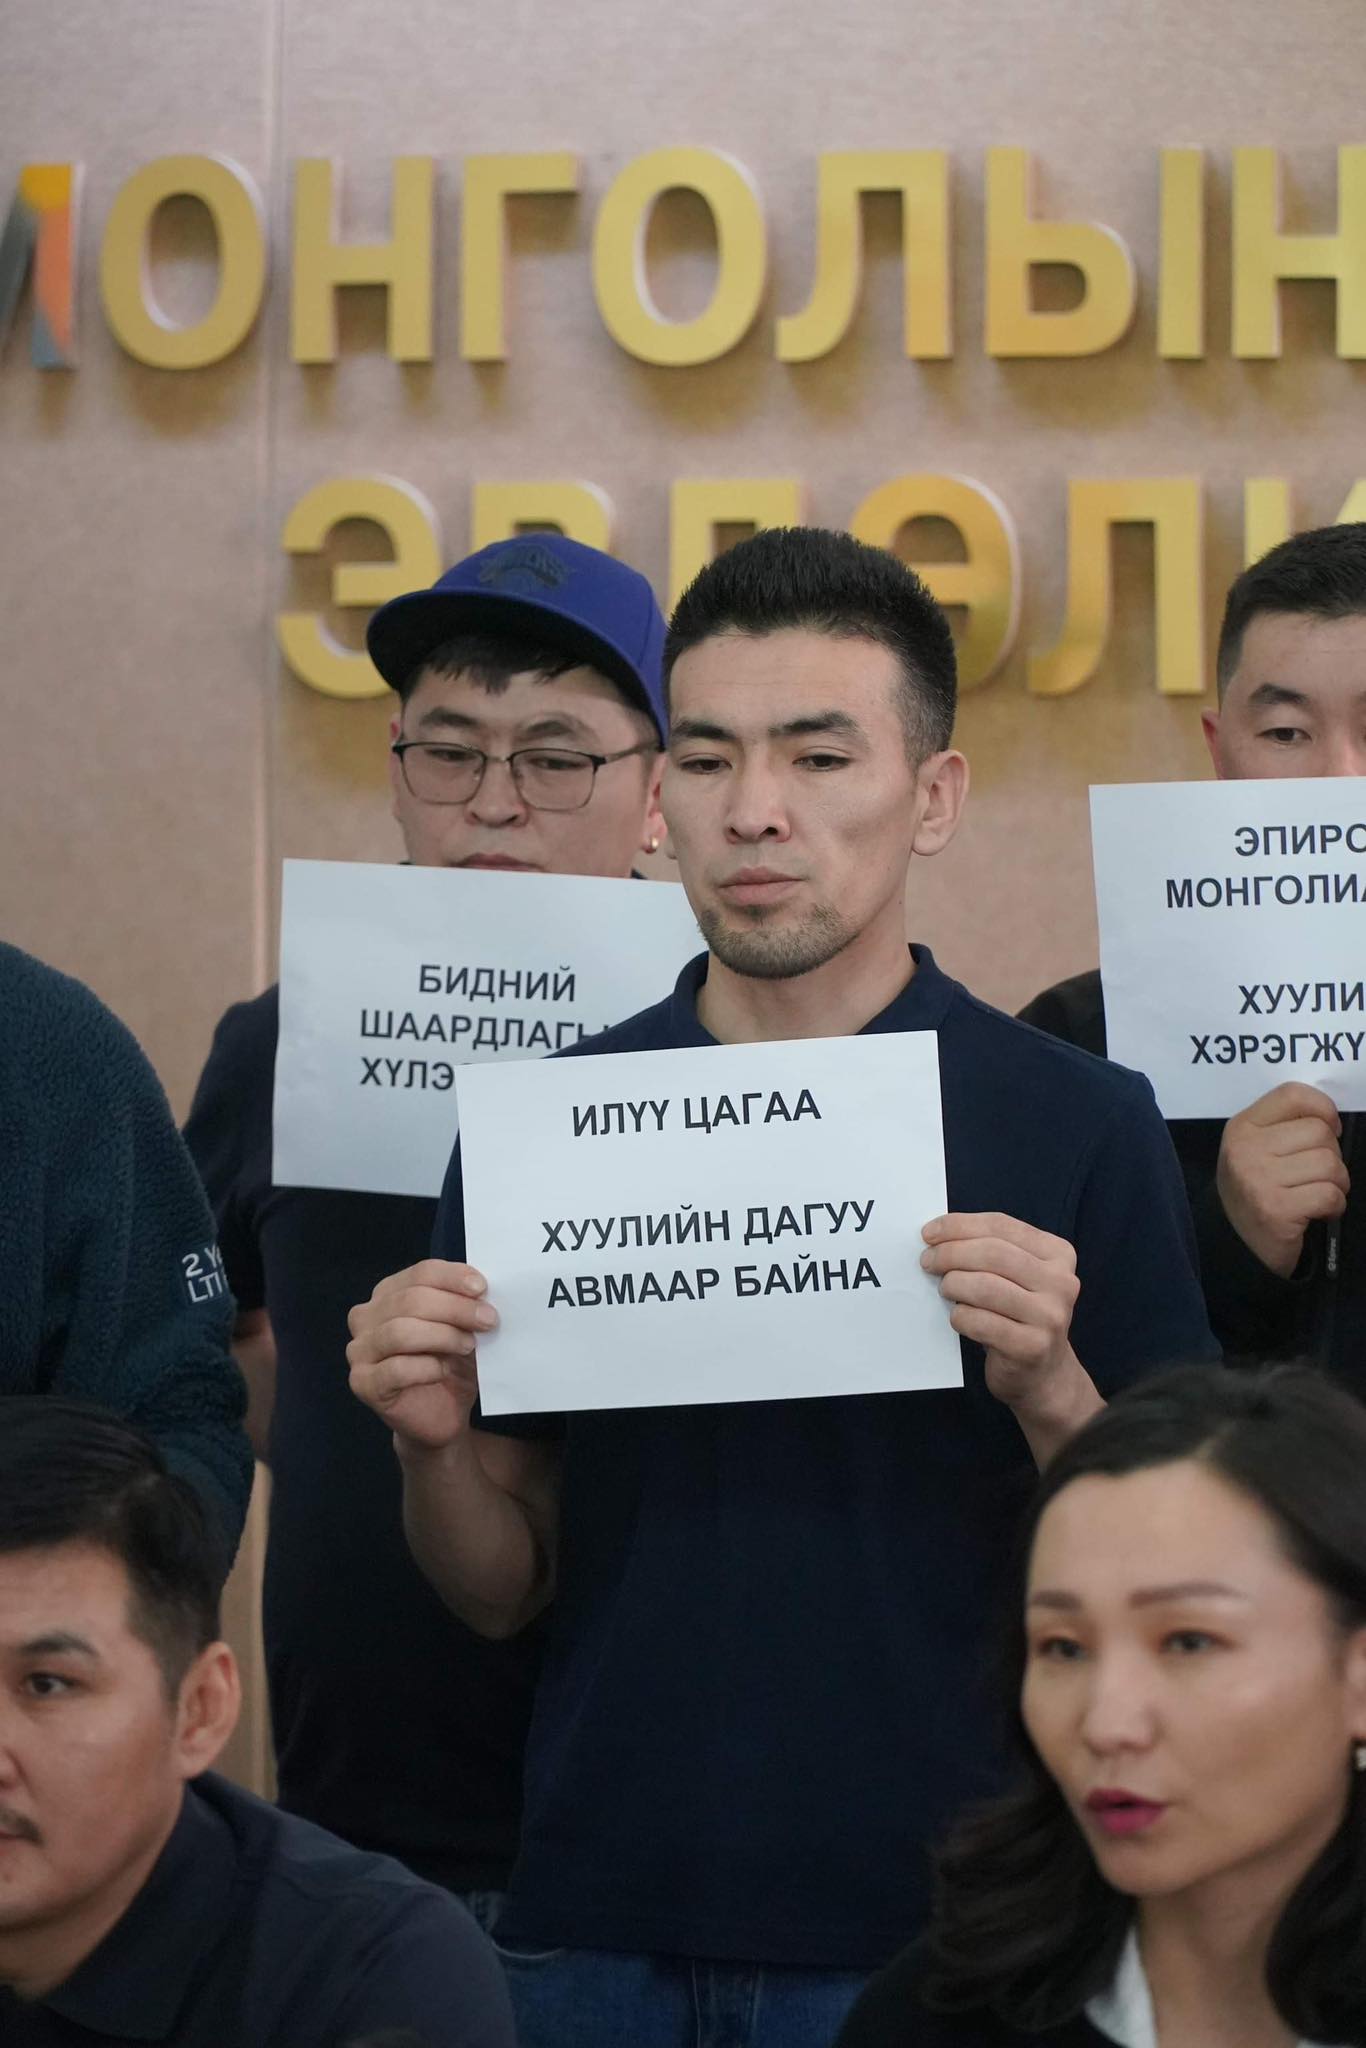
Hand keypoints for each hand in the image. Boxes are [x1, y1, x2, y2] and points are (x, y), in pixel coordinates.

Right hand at [347, 1259, 497, 1449]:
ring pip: (400, 1332)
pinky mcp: (363, 1383)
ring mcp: (359, 1351)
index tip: (482, 1288)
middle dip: (455, 1308)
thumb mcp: (463, 1329)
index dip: (452, 1277)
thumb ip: (465, 1306)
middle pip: (411, 1300)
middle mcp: (366, 1317)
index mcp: (388, 1294)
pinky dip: (427, 1367)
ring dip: (442, 1336)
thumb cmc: (449, 1366)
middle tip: (488, 1319)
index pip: (420, 1273)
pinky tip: (444, 1370)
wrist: (440, 1417)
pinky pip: (395, 1369)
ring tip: (468, 1345)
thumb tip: (482, 1291)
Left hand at [921, 1212, 1082, 1417]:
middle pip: (992, 1253)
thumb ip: (989, 1251)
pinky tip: (959, 1318)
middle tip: (927, 1262)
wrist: (1044, 1374)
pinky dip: (959, 1316)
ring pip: (984, 1286)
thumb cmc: (1018, 1317)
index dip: (959, 1225)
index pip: (1001, 1226)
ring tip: (945, 1289)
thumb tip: (937, 1235)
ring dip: (953, 1284)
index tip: (929, 1233)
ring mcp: (1049, 1316)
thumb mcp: (1016, 1277)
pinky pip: (980, 1322)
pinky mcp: (1031, 1347)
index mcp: (1058, 1254)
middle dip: (950, 1253)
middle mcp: (1061, 1282)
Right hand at [1216, 1082, 1348, 1278]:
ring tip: (1319, 1193)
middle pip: (1319, 1132)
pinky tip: (1319, 1212)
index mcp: (1242, 1127)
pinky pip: (1330, 1195)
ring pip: (1330, 1164)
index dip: (1324, 1108)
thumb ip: (1285, 1126)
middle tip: (1318, 1175)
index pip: (1293, 1095)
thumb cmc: (1257, 1188)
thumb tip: (1331, 1120)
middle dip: (1332, 1155)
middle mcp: (1246, 1149)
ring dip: (1337, 1183)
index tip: (1330, 1129)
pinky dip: (1335, 1206)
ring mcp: (1259, 1179)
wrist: (1235, 1242)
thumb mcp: (1257, 1147)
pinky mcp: (1276, 1209)